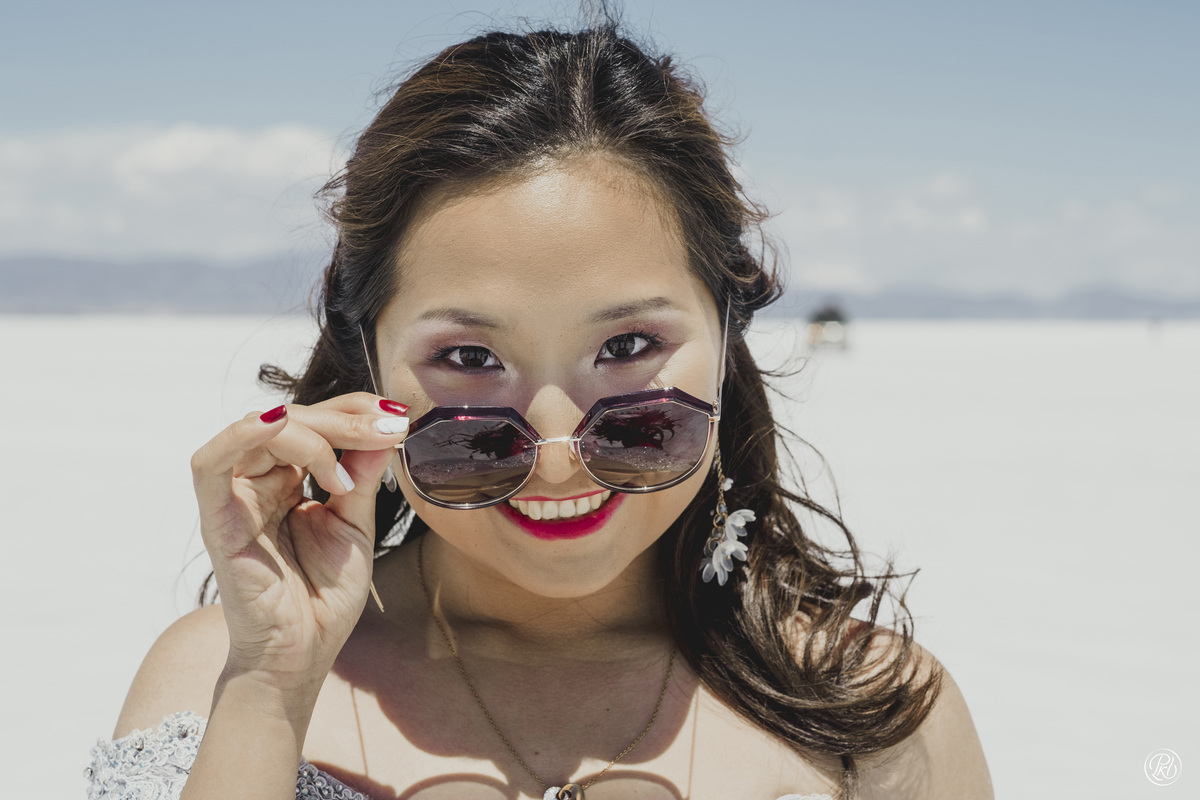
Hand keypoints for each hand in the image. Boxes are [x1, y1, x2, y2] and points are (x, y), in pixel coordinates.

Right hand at [190, 392, 408, 693]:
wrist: (302, 653)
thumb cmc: (325, 597)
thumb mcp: (355, 525)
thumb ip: (362, 477)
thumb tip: (385, 427)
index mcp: (290, 481)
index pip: (317, 424)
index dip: (356, 412)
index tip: (399, 418)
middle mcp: (260, 481)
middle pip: (294, 420)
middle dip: (346, 419)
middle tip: (390, 428)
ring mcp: (236, 497)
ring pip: (261, 431)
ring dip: (312, 434)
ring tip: (347, 469)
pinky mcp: (217, 518)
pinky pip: (211, 463)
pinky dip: (242, 435)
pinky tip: (279, 425)